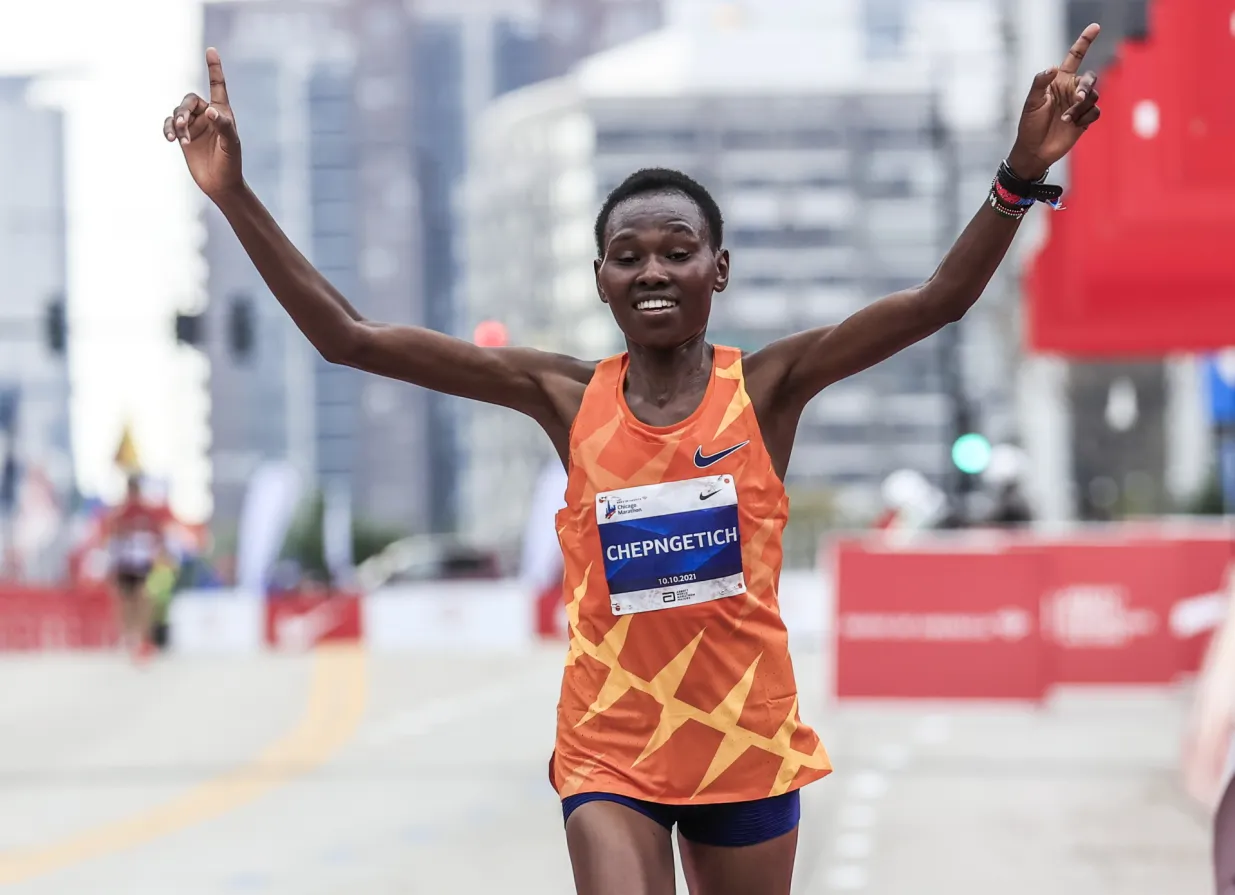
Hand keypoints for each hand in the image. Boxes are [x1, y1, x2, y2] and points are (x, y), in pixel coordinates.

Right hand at [163, 48, 242, 200]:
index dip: (214, 68)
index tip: (211, 50)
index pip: (217, 86)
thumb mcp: (231, 144)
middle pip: (189, 101)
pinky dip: (169, 129)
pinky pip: (170, 125)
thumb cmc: (231, 163)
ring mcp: (194, 126)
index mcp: (222, 113)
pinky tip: (171, 138)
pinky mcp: (183, 137)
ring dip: (176, 123)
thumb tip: (210, 112)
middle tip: (183, 125)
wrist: (221, 184)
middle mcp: (207, 116)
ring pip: (177, 113)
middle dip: (183, 110)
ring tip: (179, 138)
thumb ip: (223, 126)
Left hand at [1007, 23, 1102, 179]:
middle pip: (1090, 78)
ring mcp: (1078, 105)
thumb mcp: (1031, 103)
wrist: (1034, 151)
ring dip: (1081, 106)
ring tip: (1065, 118)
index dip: (1084, 41)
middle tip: (1075, 98)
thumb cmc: (1029, 126)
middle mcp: (1071, 90)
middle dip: (1086, 86)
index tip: (1095, 27)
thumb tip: (1053, 68)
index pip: (1075, 57)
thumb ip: (1040, 83)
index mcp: (1059, 82)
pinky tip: (1072, 124)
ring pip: (1094, 95)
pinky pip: (1095, 111)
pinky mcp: (1085, 119)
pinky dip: (1085, 117)